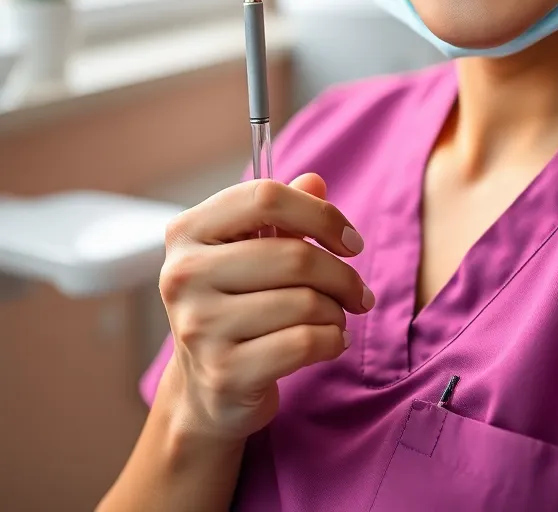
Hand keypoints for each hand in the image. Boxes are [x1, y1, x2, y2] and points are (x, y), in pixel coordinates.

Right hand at [157, 173, 373, 443]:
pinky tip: (331, 342)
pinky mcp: (223, 373)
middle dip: (342, 275)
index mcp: (188, 231)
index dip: (321, 215)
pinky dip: (333, 341)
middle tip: (358, 292)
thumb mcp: (253, 250)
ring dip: (337, 311)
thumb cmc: (238, 304)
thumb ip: (282, 213)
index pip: (266, 197)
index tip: (351, 241)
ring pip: (305, 301)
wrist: (208, 390)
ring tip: (336, 318)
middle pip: (295, 256)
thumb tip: (314, 181)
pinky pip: (304, 342)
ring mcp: (199, 326)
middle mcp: (183, 274)